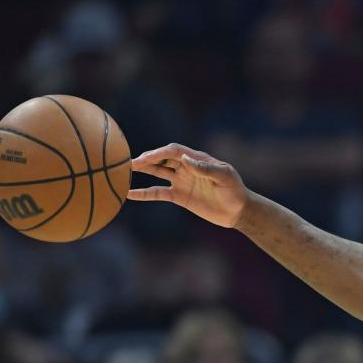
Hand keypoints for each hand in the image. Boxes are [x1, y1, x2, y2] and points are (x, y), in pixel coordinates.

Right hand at [129, 143, 250, 227]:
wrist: (237, 210)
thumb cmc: (235, 190)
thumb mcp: (225, 177)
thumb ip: (206, 169)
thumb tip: (186, 159)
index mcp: (197, 159)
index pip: (174, 151)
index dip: (161, 153)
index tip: (148, 157)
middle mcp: (186, 167)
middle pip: (162, 159)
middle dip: (147, 159)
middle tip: (129, 162)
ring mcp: (181, 181)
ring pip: (157, 172)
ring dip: (142, 170)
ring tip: (124, 170)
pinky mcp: (179, 196)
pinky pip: (158, 192)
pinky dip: (144, 193)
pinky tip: (129, 194)